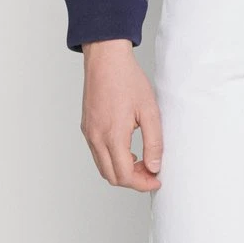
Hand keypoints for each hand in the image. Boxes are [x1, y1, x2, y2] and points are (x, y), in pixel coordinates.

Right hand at [80, 39, 162, 191]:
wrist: (106, 59)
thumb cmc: (128, 79)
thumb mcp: (149, 110)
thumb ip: (153, 141)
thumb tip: (154, 166)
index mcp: (112, 135)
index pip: (125, 176)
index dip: (142, 183)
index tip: (156, 180)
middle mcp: (96, 138)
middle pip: (112, 176)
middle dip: (133, 181)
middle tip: (151, 171)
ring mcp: (89, 133)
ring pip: (103, 167)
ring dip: (121, 171)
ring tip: (141, 161)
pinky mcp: (87, 127)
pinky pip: (97, 154)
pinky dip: (112, 159)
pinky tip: (127, 149)